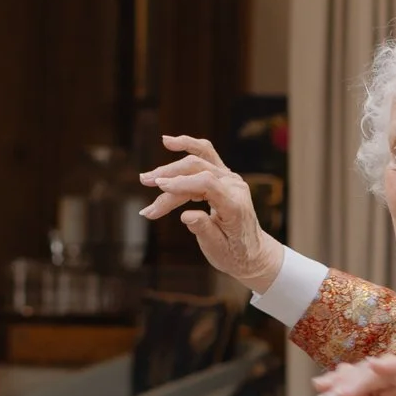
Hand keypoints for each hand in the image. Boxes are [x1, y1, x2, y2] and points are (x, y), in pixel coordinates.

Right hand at [139, 134, 281, 291]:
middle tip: (144, 182)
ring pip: (199, 160)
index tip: (159, 187)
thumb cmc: (233, 253)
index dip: (181, 183)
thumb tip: (186, 216)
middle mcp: (234, 185)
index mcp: (234, 204)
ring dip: (171, 165)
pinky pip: (206, 154)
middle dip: (169, 175)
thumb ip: (203, 230)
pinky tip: (168, 142)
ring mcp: (230, 178)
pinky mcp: (224, 176)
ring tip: (147, 175)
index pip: (206, 183)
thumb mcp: (217, 249)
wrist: (251, 252)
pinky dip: (188, 146)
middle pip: (198, 169)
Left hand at [315, 354, 395, 395]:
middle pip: (373, 374)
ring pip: (389, 371)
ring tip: (343, 389)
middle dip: (347, 380)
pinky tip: (375, 368)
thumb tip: (341, 385)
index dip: (342, 382)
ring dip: (363, 377)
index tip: (320, 388)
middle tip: (326, 390)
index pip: (364, 382)